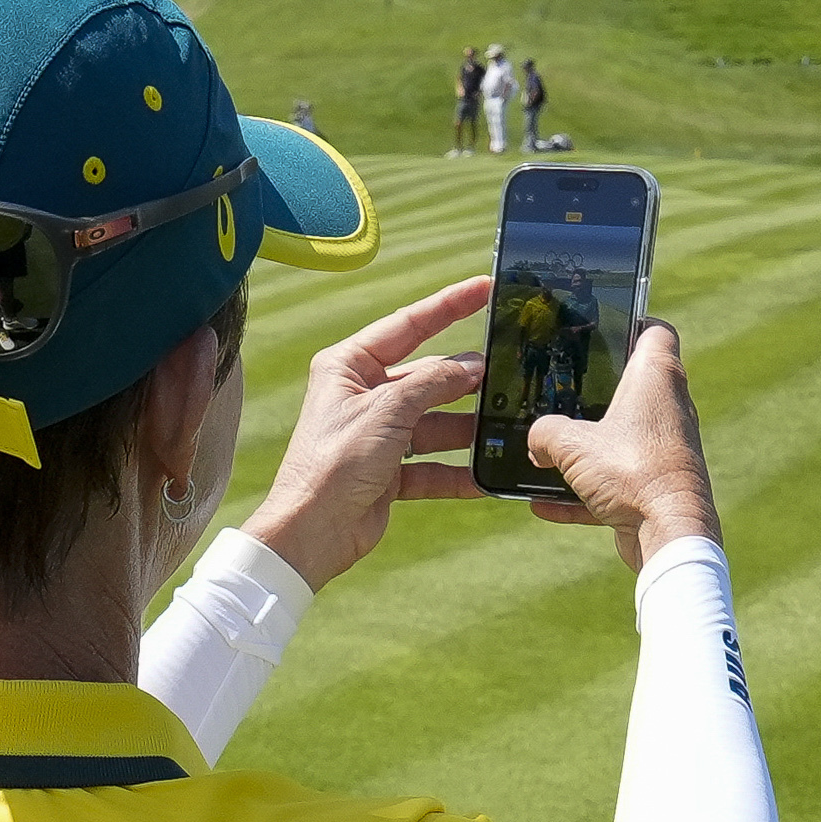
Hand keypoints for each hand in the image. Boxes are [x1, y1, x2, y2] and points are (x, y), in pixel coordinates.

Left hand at [235, 277, 491, 592]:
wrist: (312, 533)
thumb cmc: (333, 463)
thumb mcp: (387, 411)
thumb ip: (433, 383)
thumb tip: (472, 368)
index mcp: (349, 365)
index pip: (408, 325)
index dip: (449, 305)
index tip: (486, 288)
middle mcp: (363, 395)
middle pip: (427, 376)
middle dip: (466, 379)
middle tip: (508, 371)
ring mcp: (378, 435)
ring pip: (435, 423)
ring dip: (467, 429)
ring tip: (506, 425)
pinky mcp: (389, 472)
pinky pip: (432, 467)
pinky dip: (457, 473)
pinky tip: (487, 476)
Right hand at [520, 321, 719, 570]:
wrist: (668, 534)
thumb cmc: (631, 473)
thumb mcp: (572, 444)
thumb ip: (545, 433)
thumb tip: (535, 440)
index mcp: (656, 378)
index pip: (655, 331)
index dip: (631, 321)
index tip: (602, 327)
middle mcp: (668, 408)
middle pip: (633, 385)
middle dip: (595, 390)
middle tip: (559, 390)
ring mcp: (664, 447)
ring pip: (621, 436)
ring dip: (587, 446)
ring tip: (547, 451)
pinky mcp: (655, 484)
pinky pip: (614, 481)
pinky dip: (583, 492)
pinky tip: (544, 503)